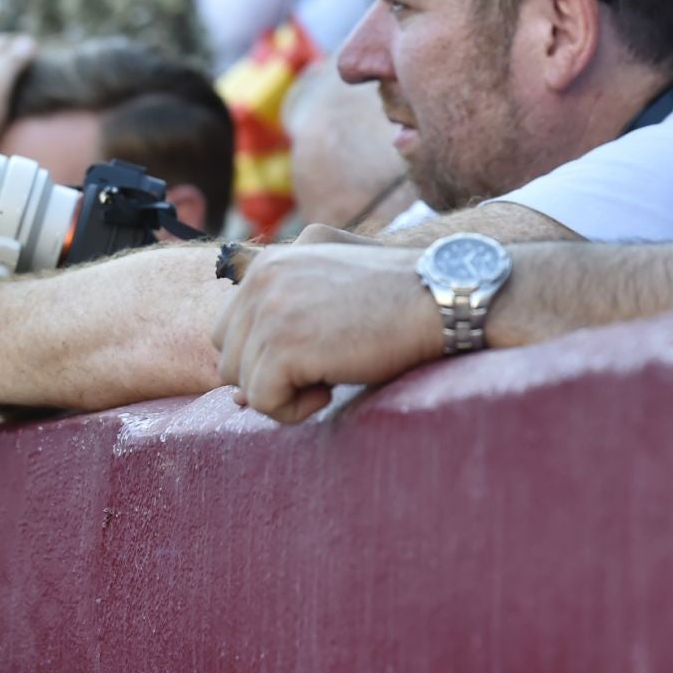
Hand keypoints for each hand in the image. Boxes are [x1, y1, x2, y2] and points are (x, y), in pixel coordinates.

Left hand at [210, 242, 443, 422]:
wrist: (443, 297)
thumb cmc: (400, 297)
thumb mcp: (337, 290)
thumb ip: (285, 321)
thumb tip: (237, 395)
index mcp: (270, 261)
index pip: (230, 330)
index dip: (267, 357)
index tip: (315, 355)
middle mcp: (262, 277)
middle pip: (230, 358)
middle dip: (272, 376)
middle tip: (325, 367)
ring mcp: (271, 309)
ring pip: (242, 384)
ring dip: (286, 394)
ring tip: (333, 375)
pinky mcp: (285, 344)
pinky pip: (263, 401)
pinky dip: (297, 410)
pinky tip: (334, 389)